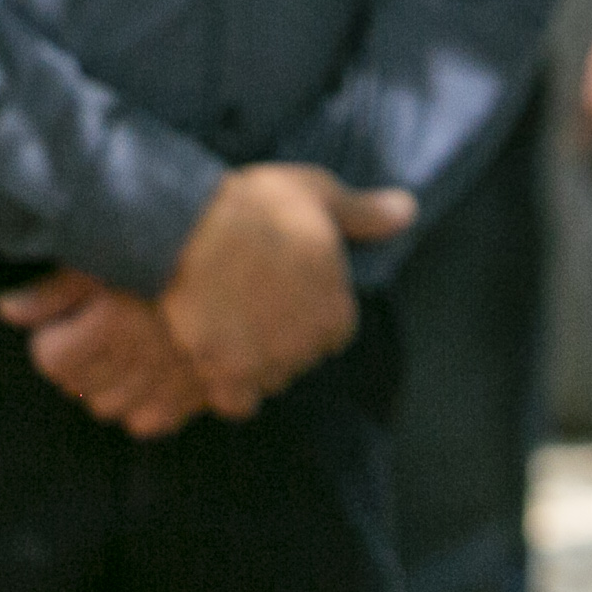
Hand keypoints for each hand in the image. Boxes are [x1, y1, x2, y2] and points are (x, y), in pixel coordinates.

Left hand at [0, 271, 205, 438]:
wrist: (243, 264)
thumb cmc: (162, 254)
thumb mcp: (101, 259)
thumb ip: (51, 291)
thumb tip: (3, 310)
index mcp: (109, 324)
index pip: (48, 357)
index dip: (51, 335)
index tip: (65, 318)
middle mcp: (138, 360)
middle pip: (75, 386)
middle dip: (74, 361)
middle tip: (91, 330)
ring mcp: (170, 384)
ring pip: (108, 408)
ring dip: (104, 384)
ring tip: (118, 348)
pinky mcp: (200, 397)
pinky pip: (148, 421)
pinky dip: (141, 403)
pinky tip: (145, 372)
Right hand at [157, 164, 413, 418]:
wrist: (184, 225)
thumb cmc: (251, 206)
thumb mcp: (315, 192)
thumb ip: (362, 212)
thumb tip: (408, 211)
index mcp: (336, 310)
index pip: (331, 329)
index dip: (303, 308)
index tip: (277, 286)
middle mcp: (308, 346)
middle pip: (297, 355)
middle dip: (276, 334)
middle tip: (243, 297)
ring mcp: (266, 363)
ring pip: (267, 376)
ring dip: (250, 359)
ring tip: (220, 320)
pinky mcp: (225, 374)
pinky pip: (235, 400)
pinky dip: (225, 386)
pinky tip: (209, 353)